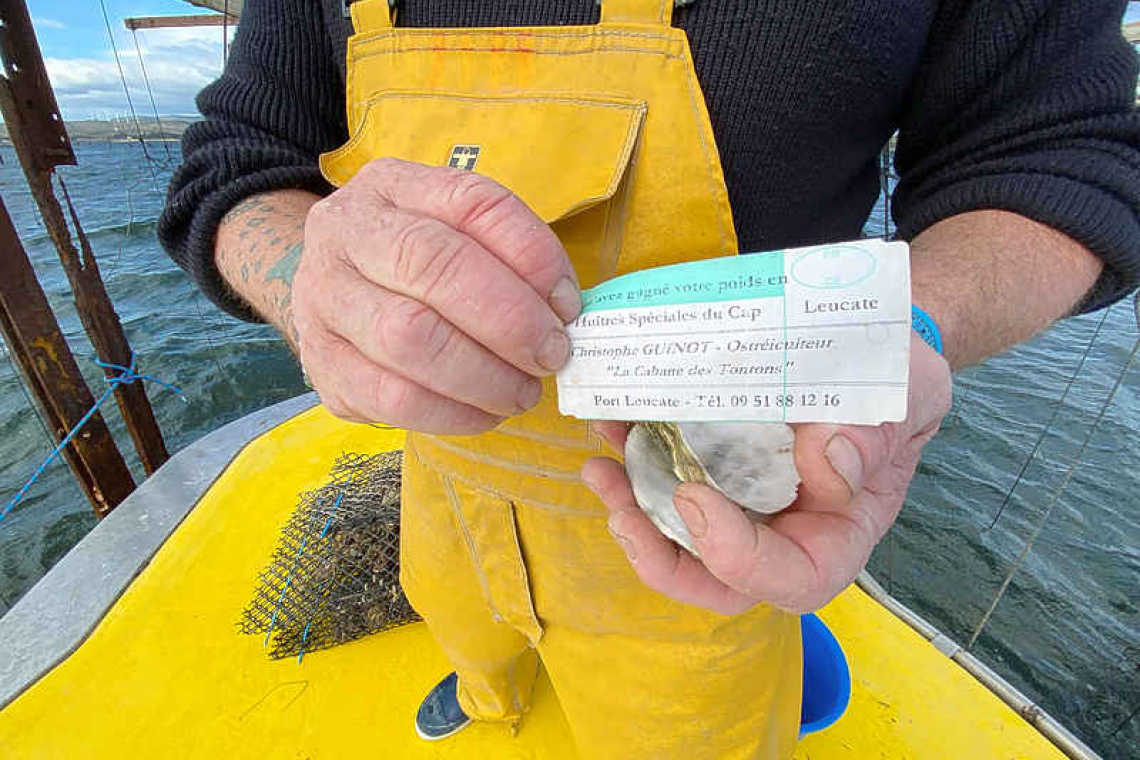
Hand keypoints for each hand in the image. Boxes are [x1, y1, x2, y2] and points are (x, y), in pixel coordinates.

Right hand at [292, 158, 581, 432]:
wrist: (330, 292)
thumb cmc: (413, 264)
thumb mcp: (456, 232)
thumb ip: (510, 256)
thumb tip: (562, 310)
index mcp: (391, 185)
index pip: (472, 202)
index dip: (532, 255)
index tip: (568, 303)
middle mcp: (346, 231)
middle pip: (432, 265)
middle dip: (509, 320)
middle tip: (550, 355)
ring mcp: (322, 298)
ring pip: (408, 338)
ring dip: (483, 375)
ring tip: (522, 390)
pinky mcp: (320, 364)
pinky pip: (391, 398)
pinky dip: (452, 413)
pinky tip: (484, 412)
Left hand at [582, 335, 951, 614]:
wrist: (869, 342)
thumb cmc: (898, 377)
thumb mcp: (908, 393)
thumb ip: (877, 433)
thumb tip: (828, 466)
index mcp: (839, 531)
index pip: (791, 579)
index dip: (738, 559)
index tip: (697, 499)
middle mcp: (785, 530)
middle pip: (717, 580)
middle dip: (660, 554)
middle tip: (621, 508)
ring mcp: (745, 502)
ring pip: (680, 535)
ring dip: (631, 507)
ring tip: (600, 464)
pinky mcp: (714, 467)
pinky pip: (668, 479)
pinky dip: (636, 461)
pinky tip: (614, 425)